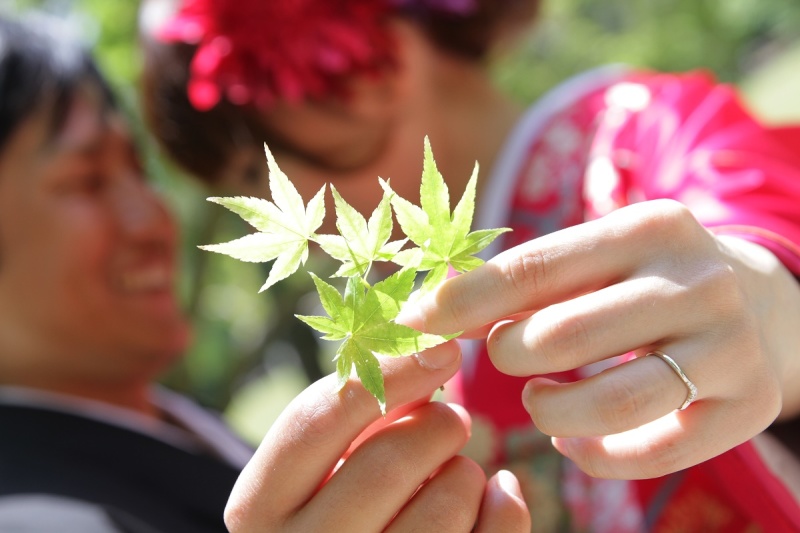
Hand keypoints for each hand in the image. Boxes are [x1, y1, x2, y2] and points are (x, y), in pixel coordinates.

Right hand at [224, 340, 529, 531]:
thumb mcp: (329, 461)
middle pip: (387, 461)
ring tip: (457, 469)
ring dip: (466, 470)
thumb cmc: (342, 509)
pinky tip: (494, 496)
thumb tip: (426, 342)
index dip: (386, 373)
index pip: (315, 420)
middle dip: (437, 426)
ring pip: (444, 504)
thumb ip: (359, 406)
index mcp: (258, 507)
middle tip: (452, 419)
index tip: (442, 346)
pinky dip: (504, 506)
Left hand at [399, 199, 799, 478]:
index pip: (534, 267)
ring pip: (613, 402)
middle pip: (565, 336)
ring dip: (551, 410)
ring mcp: (731, 345)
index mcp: (648, 227)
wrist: (755, 304)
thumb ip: (518, 284)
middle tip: (503, 356)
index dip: (464, 301)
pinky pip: (656, 452)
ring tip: (538, 401)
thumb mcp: (591, 261)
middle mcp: (699, 280)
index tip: (412, 324)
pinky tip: (572, 443)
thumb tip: (426, 312)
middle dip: (509, 354)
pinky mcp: (750, 405)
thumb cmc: (640, 280)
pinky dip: (597, 457)